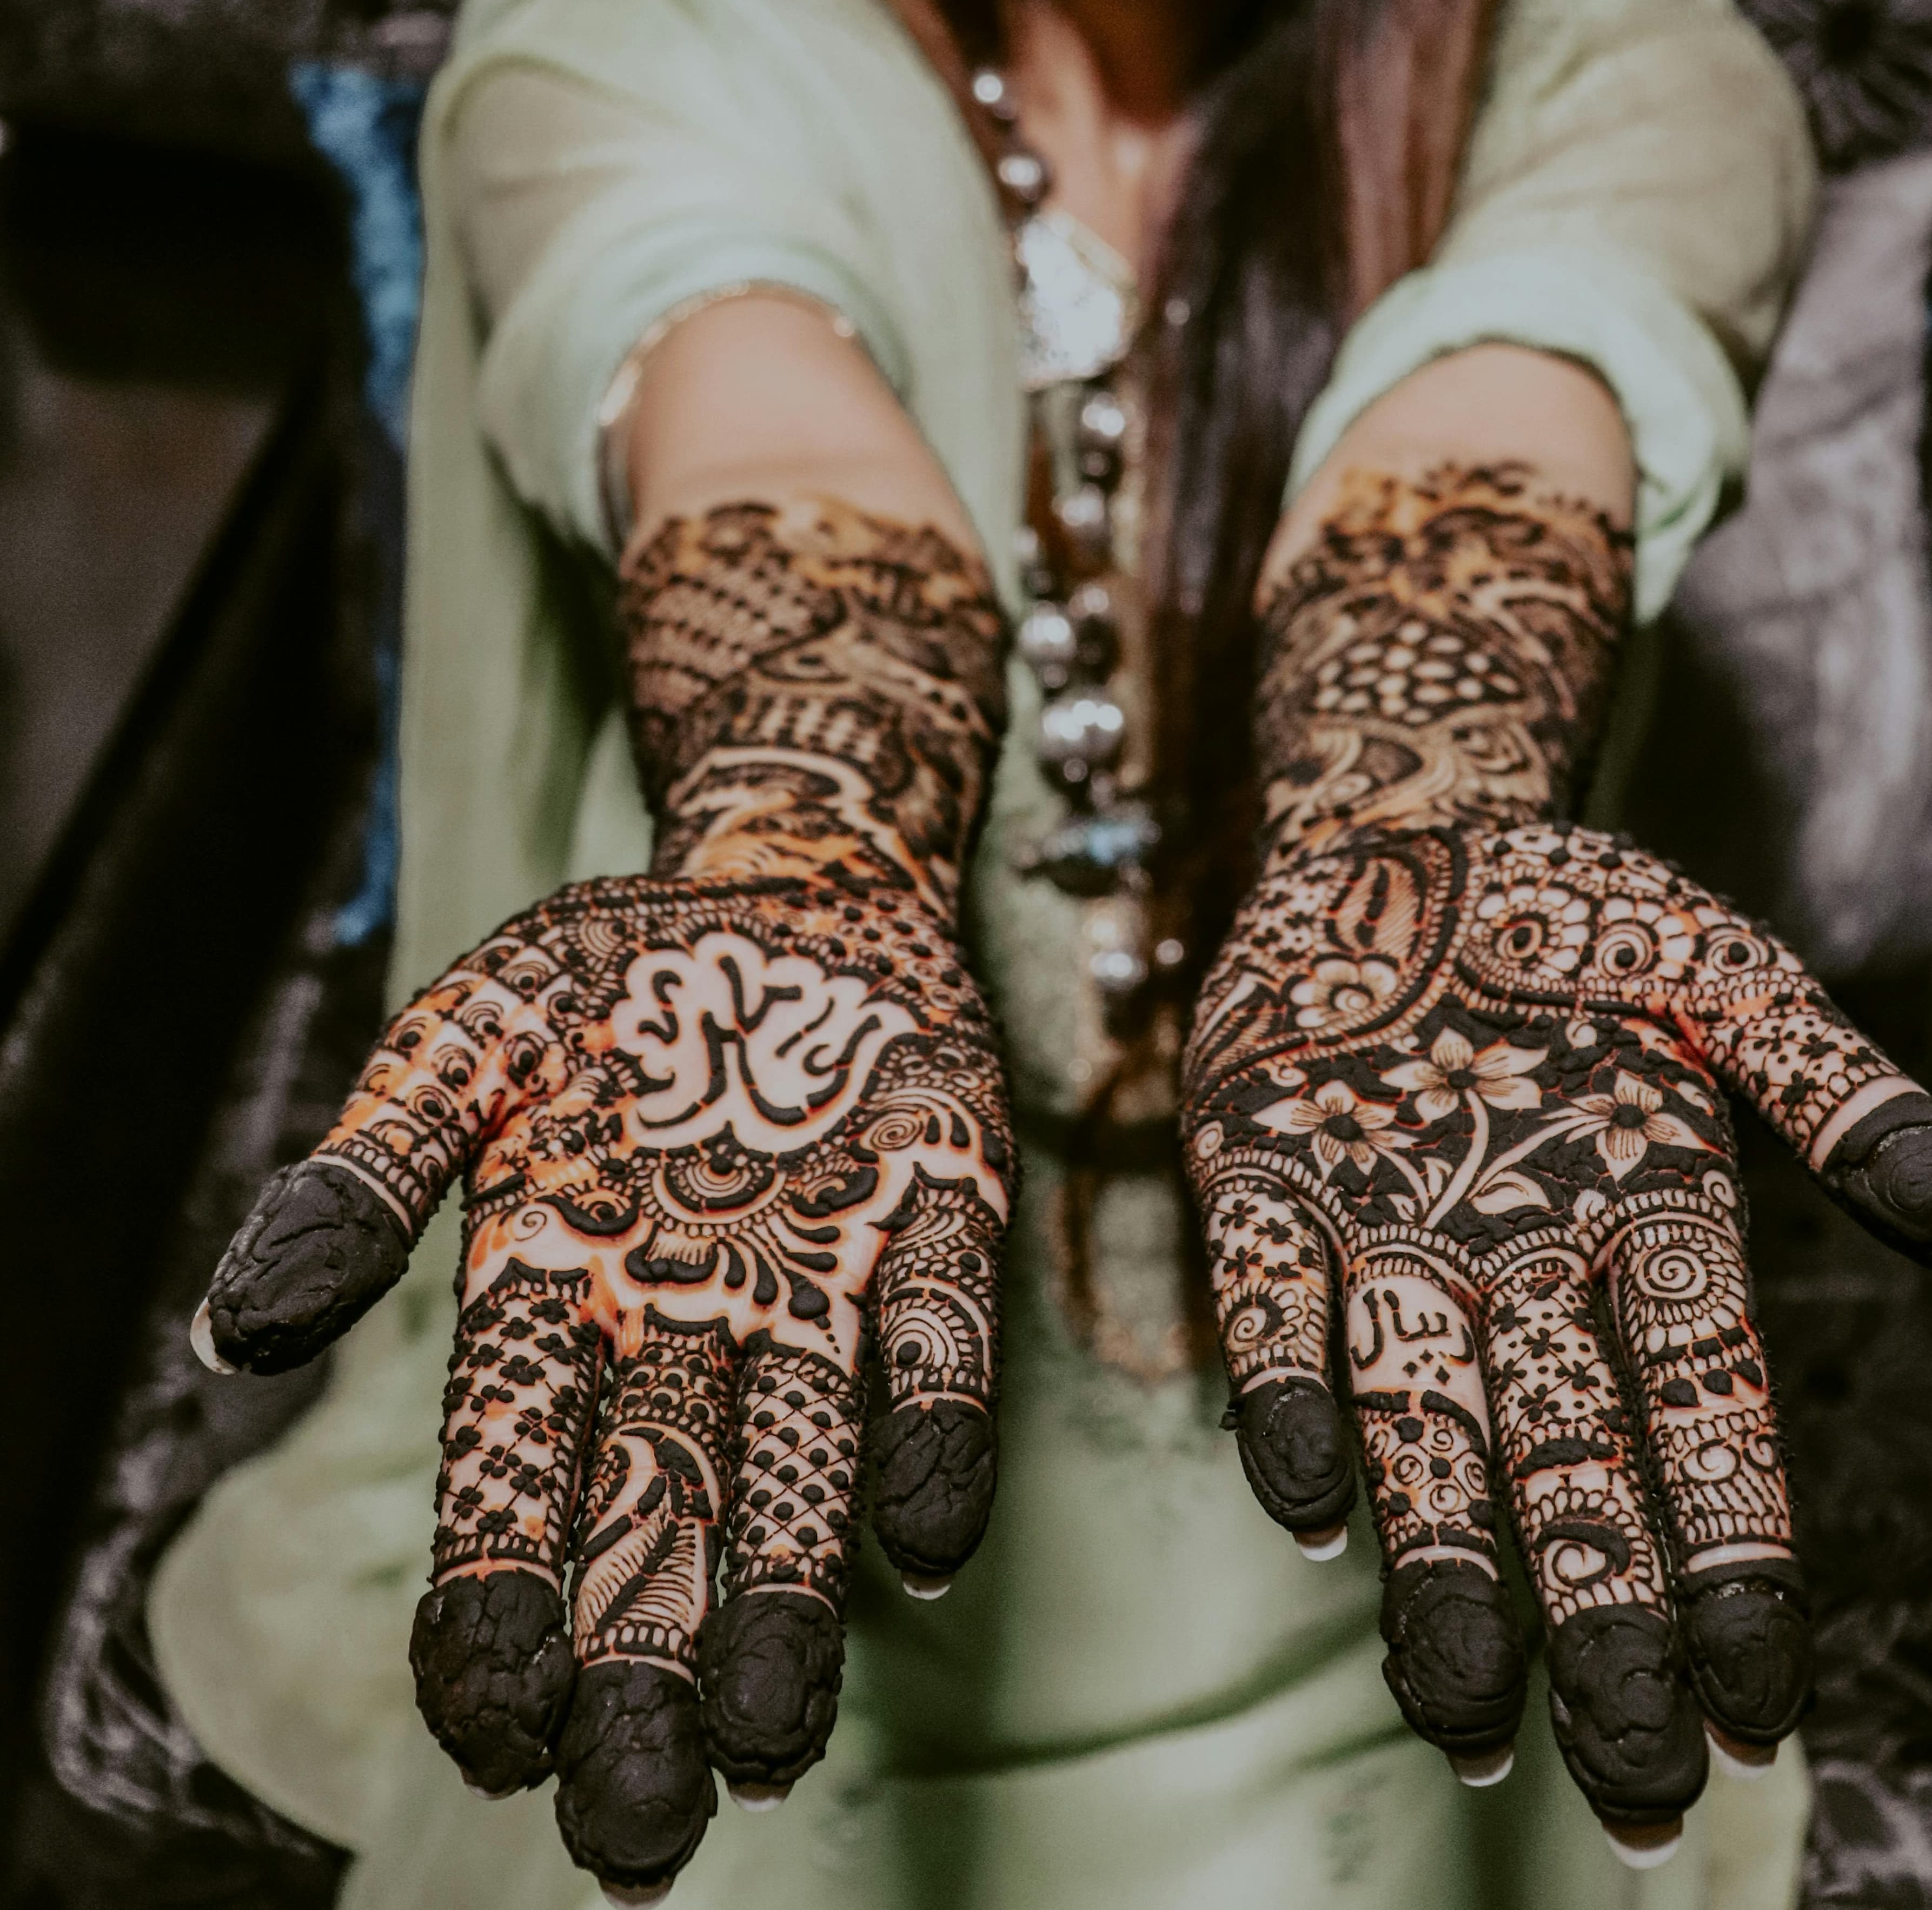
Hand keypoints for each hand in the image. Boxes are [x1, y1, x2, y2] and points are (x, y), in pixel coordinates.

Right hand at [199, 871, 1011, 1893]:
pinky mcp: (938, 1216)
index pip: (512, 1481)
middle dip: (643, 1671)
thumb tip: (239, 1329)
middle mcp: (688, 1316)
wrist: (787, 872)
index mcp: (558, 1287)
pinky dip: (937, 1432)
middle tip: (639, 1833)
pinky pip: (938, 1339)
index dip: (499, 1612)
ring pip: (799, 1466)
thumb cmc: (608, 971)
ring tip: (771, 1740)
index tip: (499, 1734)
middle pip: (656, 1518)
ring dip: (789, 1600)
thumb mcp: (466, 1036)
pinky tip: (929, 1537)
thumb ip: (369, 1170)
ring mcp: (818, 1274)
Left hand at [1185, 819, 1931, 1842]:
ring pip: (1419, 1426)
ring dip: (1437, 1565)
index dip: (1737, 1563)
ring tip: (1456, 1710)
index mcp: (1645, 1222)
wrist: (1405, 835)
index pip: (1708, 1423)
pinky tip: (1303, 1501)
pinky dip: (1284, 1395)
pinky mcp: (1262, 1175)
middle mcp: (1520, 1259)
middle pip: (1570, 1468)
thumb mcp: (1729, 980)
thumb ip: (1841, 1094)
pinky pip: (1271, 1305)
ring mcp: (1386, 1228)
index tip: (1755, 1708)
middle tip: (1625, 1784)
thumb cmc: (1578, 919)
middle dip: (1599, 1622)